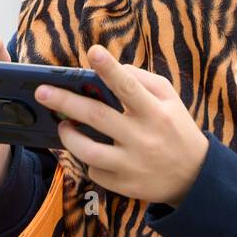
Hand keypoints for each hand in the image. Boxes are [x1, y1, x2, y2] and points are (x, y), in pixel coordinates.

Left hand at [33, 44, 208, 207]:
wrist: (194, 177)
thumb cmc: (176, 128)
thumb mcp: (170, 99)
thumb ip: (142, 80)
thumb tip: (111, 69)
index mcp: (155, 112)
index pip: (129, 87)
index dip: (110, 68)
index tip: (92, 51)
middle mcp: (142, 138)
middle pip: (96, 116)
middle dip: (65, 102)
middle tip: (41, 91)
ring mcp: (132, 165)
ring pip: (87, 150)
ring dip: (68, 135)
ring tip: (63, 125)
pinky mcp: (124, 185)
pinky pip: (94, 170)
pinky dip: (88, 158)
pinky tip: (90, 150)